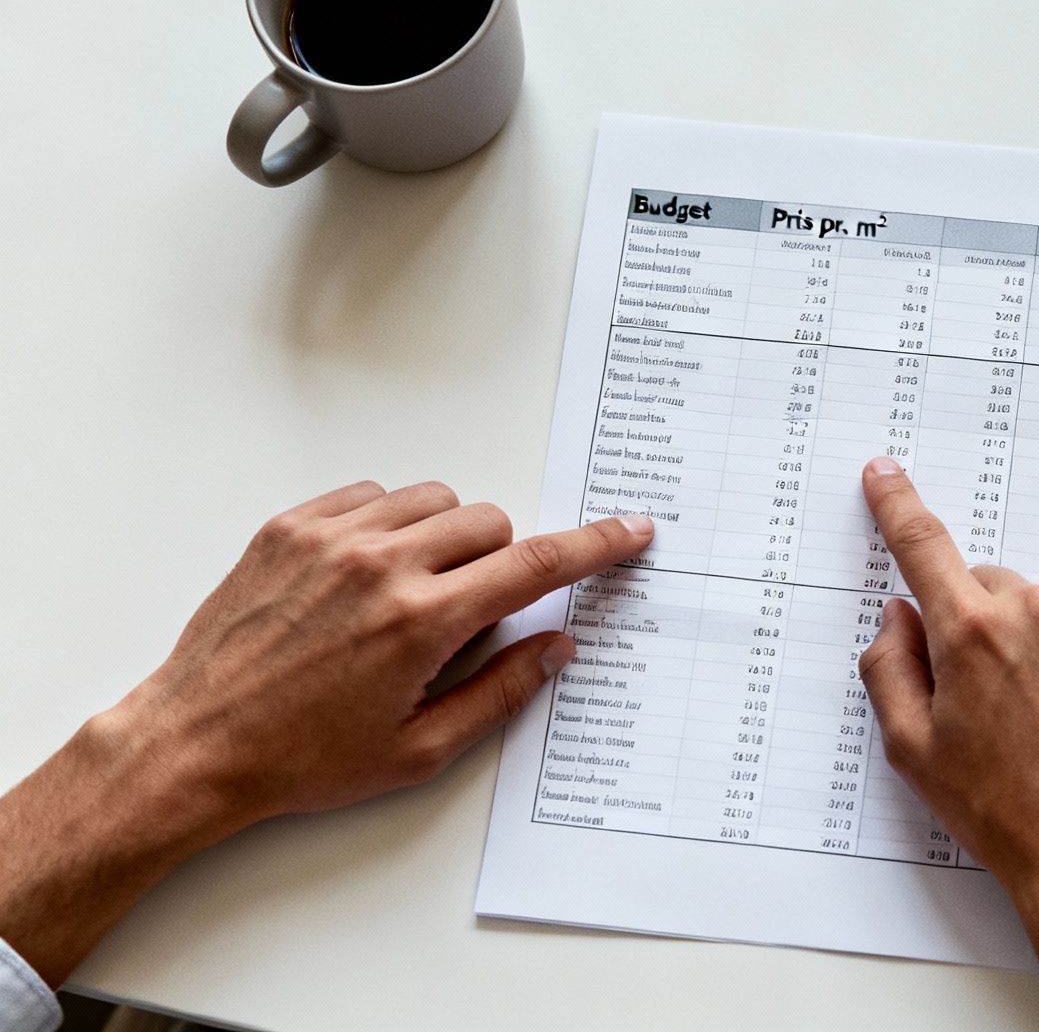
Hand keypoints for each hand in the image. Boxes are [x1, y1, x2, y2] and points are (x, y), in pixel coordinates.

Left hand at [0, 481, 650, 984]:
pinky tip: (369, 574)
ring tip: (415, 592)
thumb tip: (555, 646)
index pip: (535, 565)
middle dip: (501, 560)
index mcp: (421, 623)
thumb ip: (501, 692)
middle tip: (470, 612)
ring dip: (447, 536)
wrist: (193, 743)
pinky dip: (389, 523)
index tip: (630, 531)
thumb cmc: (301, 758)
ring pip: (435, 499)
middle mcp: (380, 567)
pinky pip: (371, 493)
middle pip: (490, 522)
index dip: (595, 546)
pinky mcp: (289, 527)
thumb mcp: (419, 750)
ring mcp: (329, 539)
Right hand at [857, 457, 1038, 1031]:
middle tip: (985, 702)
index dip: (898, 506)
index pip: (923, 547)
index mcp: (971, 634)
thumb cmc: (1006, 814)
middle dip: (978, 627)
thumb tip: (899, 617)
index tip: (885, 474)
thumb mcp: (914, 752)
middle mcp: (1037, 613)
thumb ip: (890, 668)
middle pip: (989, 589)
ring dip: (1036, 649)